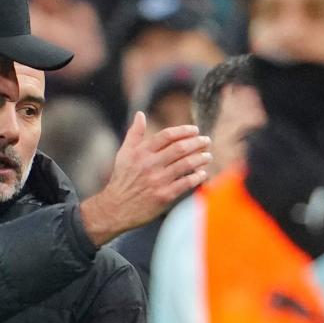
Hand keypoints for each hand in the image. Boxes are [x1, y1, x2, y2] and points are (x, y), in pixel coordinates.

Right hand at [79, 112, 210, 245]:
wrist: (116, 208)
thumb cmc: (122, 179)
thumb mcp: (123, 154)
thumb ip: (134, 133)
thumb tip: (140, 114)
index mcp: (141, 153)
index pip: (167, 136)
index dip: (184, 131)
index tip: (195, 130)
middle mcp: (149, 165)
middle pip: (180, 148)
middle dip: (197, 143)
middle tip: (206, 141)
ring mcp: (158, 181)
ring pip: (186, 165)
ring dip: (201, 158)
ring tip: (208, 156)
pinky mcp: (164, 196)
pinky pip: (186, 183)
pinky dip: (197, 177)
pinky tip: (202, 173)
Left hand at [244, 121, 323, 257]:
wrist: (322, 233)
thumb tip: (318, 125)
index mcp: (308, 161)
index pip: (282, 134)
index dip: (268, 128)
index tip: (262, 127)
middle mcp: (291, 171)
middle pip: (263, 144)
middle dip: (251, 137)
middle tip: (244, 135)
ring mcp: (277, 187)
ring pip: (253, 162)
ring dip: (246, 154)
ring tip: (243, 151)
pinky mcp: (266, 202)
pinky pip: (249, 182)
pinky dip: (245, 174)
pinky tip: (245, 171)